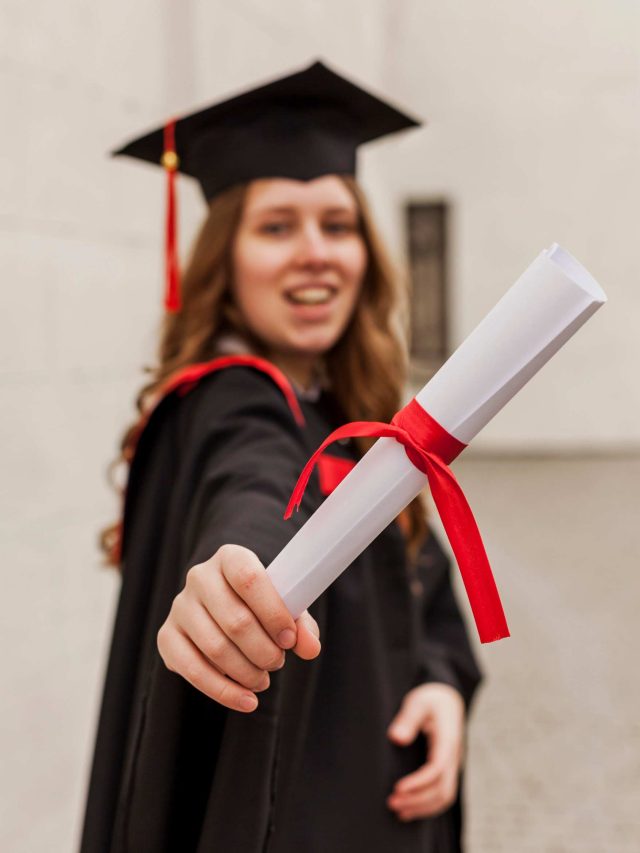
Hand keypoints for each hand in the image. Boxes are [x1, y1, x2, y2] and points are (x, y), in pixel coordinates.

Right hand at [157, 544, 320, 712]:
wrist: (223, 606)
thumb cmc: (260, 604)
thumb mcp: (283, 606)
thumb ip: (301, 625)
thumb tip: (310, 648)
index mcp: (230, 558)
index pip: (249, 578)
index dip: (273, 612)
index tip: (290, 640)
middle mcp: (200, 577)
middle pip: (235, 620)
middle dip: (264, 650)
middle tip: (277, 662)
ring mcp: (180, 607)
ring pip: (215, 647)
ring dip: (246, 672)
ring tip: (263, 679)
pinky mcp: (167, 637)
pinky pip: (193, 670)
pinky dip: (223, 691)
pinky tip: (246, 700)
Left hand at [386, 683, 464, 821]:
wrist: (447, 699)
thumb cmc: (430, 699)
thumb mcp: (418, 701)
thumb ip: (408, 718)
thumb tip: (396, 738)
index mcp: (447, 741)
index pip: (436, 770)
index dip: (418, 783)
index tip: (397, 788)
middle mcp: (452, 757)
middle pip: (442, 789)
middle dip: (418, 800)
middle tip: (391, 803)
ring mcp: (451, 765)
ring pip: (444, 797)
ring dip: (422, 807)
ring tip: (397, 811)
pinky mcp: (446, 770)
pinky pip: (442, 794)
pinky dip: (427, 807)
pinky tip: (407, 811)